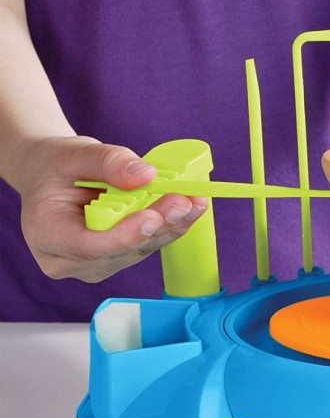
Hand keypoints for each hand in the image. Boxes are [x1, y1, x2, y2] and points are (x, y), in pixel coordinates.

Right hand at [17, 136, 207, 282]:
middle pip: (121, 250)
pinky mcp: (116, 259)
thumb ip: (108, 162)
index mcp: (46, 233)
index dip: (124, 236)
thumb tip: (147, 175)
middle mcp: (68, 260)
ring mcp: (94, 264)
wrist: (51, 177)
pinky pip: (147, 245)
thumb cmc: (56, 166)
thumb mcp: (73, 153)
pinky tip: (191, 207)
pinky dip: (169, 225)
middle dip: (158, 226)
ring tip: (194, 200)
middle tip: (186, 201)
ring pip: (140, 249)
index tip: (153, 217)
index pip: (88, 246)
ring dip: (171, 226)